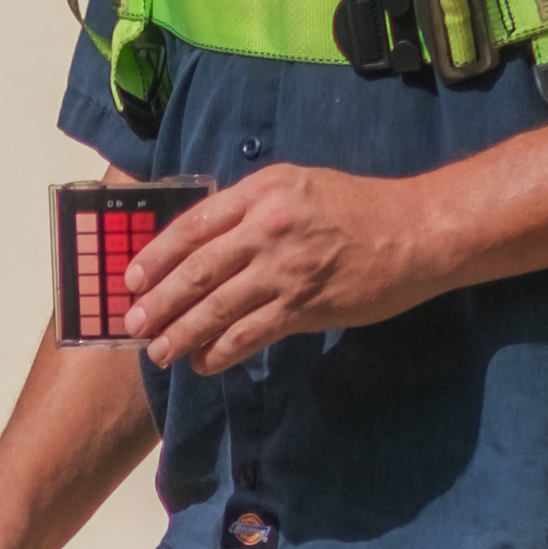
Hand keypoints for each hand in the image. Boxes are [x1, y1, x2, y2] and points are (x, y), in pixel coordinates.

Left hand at [120, 161, 441, 370]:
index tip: (132, 279)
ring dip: (182, 333)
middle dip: (159, 301)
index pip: (193, 225)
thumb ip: (252, 207)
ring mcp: (286, 268)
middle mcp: (268, 227)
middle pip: (197, 269)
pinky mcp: (305, 305)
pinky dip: (221, 351)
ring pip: (217, 306)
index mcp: (261, 192)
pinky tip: (204, 362)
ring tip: (159, 352)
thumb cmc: (357, 209)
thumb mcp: (298, 186)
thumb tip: (204, 242)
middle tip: (133, 324)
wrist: (415, 232)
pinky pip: (251, 333)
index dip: (157, 256)